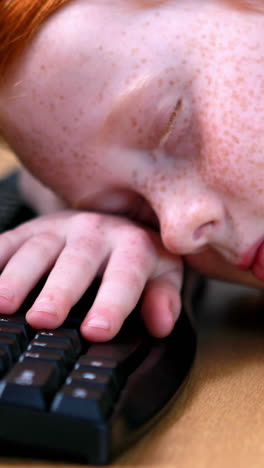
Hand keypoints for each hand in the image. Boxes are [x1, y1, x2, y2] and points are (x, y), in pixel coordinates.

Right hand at [0, 210, 182, 340]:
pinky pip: (7, 243)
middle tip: (42, 320)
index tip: (97, 331)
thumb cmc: (134, 257)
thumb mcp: (161, 273)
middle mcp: (93, 232)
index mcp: (131, 245)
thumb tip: (161, 324)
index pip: (125, 273)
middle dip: (59, 290)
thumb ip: (163, 297)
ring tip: (3, 305)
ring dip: (17, 277)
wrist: (109, 220)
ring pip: (36, 250)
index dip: (112, 302)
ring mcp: (57, 228)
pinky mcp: (29, 230)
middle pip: (76, 260)